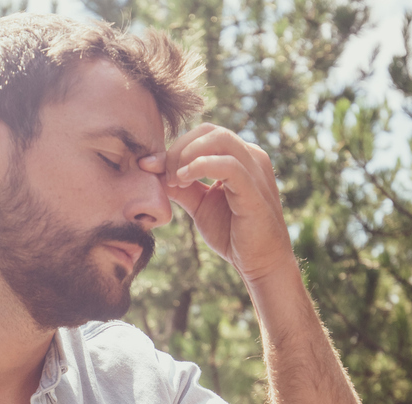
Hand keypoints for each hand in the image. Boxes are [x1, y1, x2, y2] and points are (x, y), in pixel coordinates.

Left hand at [141, 123, 295, 287]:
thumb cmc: (233, 234)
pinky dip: (201, 166)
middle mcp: (251, 157)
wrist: (260, 264)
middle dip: (179, 149)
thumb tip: (152, 168)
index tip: (152, 168)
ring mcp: (255, 171)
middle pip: (209, 131)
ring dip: (187, 155)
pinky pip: (229, 165)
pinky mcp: (255, 190)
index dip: (175, 147)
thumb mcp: (200, 205)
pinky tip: (184, 179)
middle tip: (163, 175)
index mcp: (239, 157)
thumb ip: (181, 186)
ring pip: (219, 139)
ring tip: (175, 180)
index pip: (203, 134)